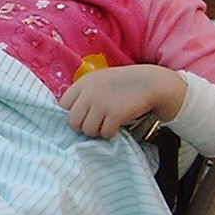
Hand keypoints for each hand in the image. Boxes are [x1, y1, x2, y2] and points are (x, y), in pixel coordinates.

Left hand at [58, 64, 181, 138]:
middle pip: (72, 121)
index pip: (63, 105)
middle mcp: (89, 92)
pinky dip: (111, 133)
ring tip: (108, 124)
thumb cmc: (125, 83)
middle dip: (83, 126)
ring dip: (97, 131)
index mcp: (84, 82)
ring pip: (87, 130)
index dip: (73, 113)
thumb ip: (85, 94)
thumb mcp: (100, 81)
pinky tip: (118, 126)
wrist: (152, 83)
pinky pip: (104, 133)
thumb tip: (72, 116)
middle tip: (96, 124)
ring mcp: (102, 103)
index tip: (85, 115)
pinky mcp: (115, 114)